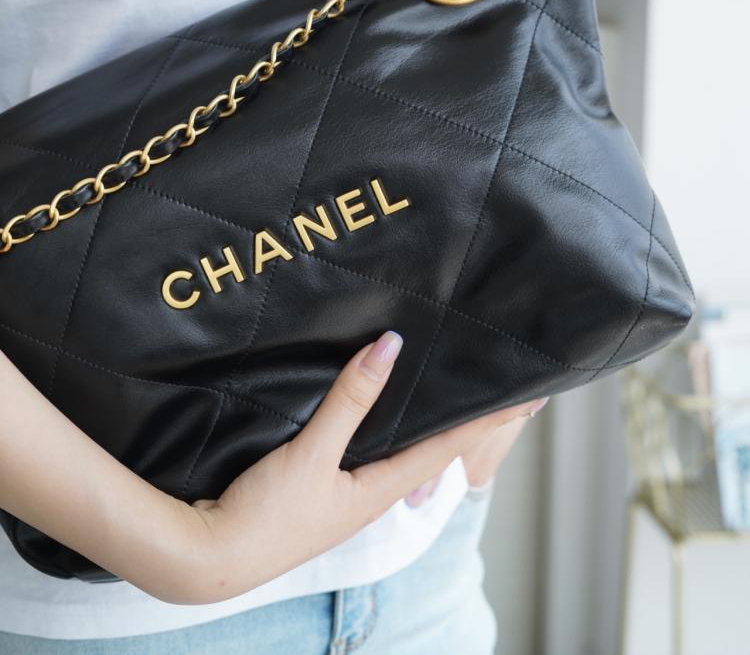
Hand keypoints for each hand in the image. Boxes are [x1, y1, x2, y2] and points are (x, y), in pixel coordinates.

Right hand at [173, 332, 542, 604]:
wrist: (210, 556)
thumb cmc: (266, 516)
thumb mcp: (311, 454)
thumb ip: (350, 400)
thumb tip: (391, 345)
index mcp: (380, 489)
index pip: (449, 446)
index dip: (487, 420)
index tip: (526, 396)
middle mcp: (373, 492)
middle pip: (433, 448)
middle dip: (469, 420)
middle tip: (501, 388)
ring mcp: (347, 492)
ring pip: (402, 448)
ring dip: (430, 421)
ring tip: (453, 391)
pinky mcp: (320, 486)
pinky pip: (370, 449)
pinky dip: (390, 425)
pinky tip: (385, 412)